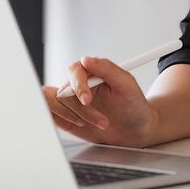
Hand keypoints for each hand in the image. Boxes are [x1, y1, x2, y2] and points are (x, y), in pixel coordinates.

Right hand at [42, 55, 159, 148]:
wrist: (136, 130)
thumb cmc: (133, 105)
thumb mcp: (126, 84)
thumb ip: (107, 68)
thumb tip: (86, 59)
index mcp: (92, 73)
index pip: (74, 71)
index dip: (78, 85)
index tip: (87, 100)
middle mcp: (79, 86)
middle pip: (63, 90)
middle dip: (77, 107)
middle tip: (97, 118)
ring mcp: (72, 103)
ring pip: (58, 105)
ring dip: (76, 117)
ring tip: (99, 123)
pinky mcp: (67, 118)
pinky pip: (53, 117)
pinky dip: (63, 121)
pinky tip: (82, 125)